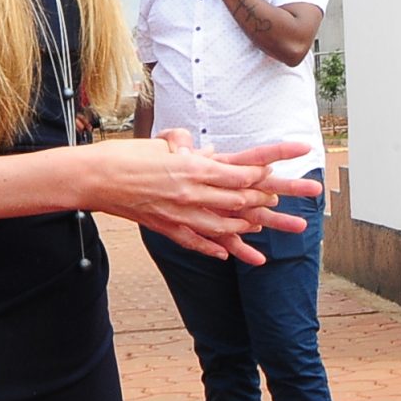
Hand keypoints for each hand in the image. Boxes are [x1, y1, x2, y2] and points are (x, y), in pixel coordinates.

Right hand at [76, 132, 318, 264]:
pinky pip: (197, 241)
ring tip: (280, 228)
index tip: (296, 158)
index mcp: (195, 166)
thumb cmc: (127, 156)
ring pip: (227, 223)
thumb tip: (203, 149)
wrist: (94, 178)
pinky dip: (217, 248)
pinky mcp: (167, 228)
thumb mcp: (162, 145)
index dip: (271, 164)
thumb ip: (186, 147)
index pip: (242, 166)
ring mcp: (181, 213)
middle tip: (306, 198)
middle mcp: (194, 191)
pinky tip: (232, 255)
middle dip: (279, 197)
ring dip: (254, 226)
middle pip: (244, 196)